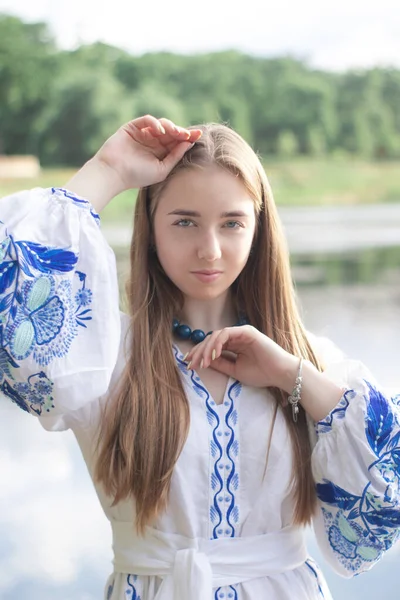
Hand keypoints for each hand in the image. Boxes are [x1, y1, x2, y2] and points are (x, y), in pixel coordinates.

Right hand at [95, 114, 202, 190]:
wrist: (114, 173)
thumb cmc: (137, 175)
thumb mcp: (162, 169)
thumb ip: (175, 156)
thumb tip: (189, 143)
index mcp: (161, 153)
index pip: (177, 142)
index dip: (188, 137)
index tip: (199, 135)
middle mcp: (153, 142)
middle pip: (171, 132)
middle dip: (181, 131)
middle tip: (188, 134)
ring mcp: (143, 133)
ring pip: (161, 124)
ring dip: (170, 126)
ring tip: (175, 132)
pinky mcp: (133, 127)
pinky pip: (147, 120)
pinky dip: (155, 123)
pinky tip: (160, 131)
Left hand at [184, 325, 298, 391]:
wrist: (281, 374)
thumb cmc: (262, 373)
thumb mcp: (235, 371)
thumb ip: (220, 364)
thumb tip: (202, 361)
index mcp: (234, 345)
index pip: (211, 346)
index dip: (198, 353)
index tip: (188, 364)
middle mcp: (236, 337)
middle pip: (210, 339)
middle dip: (198, 351)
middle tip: (190, 363)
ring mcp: (241, 332)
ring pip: (216, 335)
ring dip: (206, 349)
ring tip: (203, 363)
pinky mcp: (246, 331)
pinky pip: (226, 333)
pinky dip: (217, 343)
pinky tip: (213, 355)